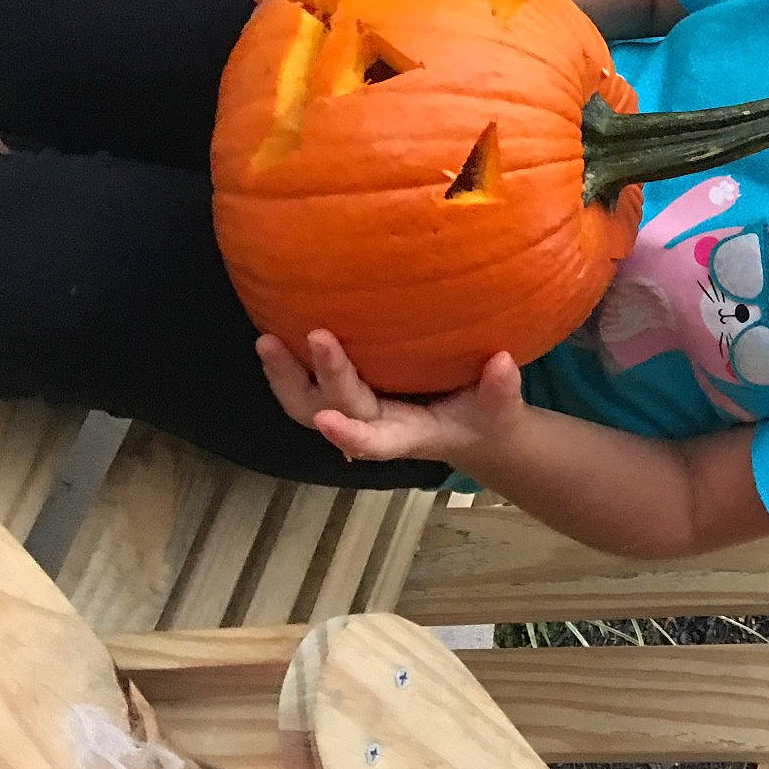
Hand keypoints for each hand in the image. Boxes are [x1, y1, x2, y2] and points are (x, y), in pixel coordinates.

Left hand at [257, 330, 528, 465]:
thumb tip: (502, 361)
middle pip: (333, 411)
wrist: (473, 429)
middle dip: (322, 377)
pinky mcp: (350, 391)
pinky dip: (291, 365)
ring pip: (307, 404)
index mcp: (407, 436)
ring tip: (266, 340)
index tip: (329, 423)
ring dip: (284, 376)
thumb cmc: (485, 419)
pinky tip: (277, 326)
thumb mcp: (501, 412)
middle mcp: (374, 425)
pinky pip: (311, 384)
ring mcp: (357, 409)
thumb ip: (501, 391)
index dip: (349, 435)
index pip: (374, 442)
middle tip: (314, 336)